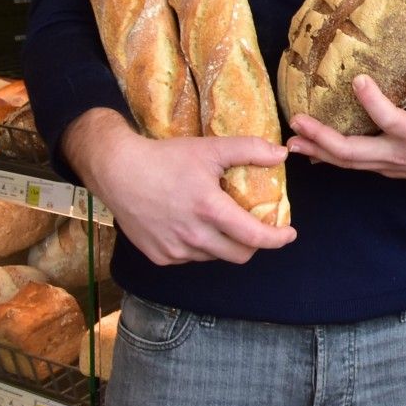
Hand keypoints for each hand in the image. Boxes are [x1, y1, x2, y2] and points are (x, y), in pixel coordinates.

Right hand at [65, 109, 297, 264]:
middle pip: (239, 254)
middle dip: (255, 244)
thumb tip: (282, 154)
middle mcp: (193, 236)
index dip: (277, 239)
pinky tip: (194, 226)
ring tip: (222, 222)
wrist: (116, 170)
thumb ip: (249, 150)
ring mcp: (174, 249)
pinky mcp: (159, 256)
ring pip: (215, 256)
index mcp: (209, 209)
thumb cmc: (165, 158)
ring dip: (226, 244)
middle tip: (257, 228)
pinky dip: (201, 247)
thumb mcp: (210, 148)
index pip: (255, 237)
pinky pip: (191, 258)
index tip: (289, 234)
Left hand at [286, 48, 405, 184]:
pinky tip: (309, 150)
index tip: (358, 79)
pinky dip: (330, 158)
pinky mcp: (387, 168)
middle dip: (324, 139)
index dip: (374, 103)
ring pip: (349, 164)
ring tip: (291, 140)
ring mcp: (391, 165)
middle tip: (298, 123)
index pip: (392, 121)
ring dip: (318, 151)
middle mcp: (401, 155)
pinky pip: (354, 165)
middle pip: (355, 153)